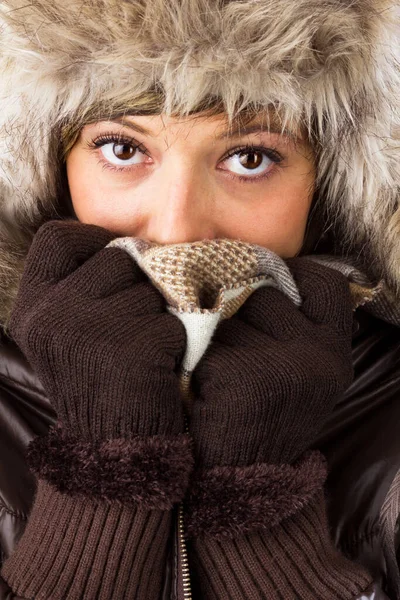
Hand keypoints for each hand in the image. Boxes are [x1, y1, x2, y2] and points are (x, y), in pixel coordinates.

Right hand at [9, 220, 186, 440]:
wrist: (111, 451)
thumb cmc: (95, 384)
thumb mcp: (66, 335)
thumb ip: (79, 289)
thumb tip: (129, 246)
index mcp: (31, 308)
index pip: (56, 238)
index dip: (93, 239)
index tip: (117, 258)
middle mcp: (51, 315)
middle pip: (116, 258)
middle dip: (138, 284)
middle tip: (140, 320)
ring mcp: (90, 332)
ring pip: (151, 289)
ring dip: (160, 316)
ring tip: (147, 350)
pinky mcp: (132, 351)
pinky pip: (174, 322)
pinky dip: (178, 342)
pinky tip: (161, 368)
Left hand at [189, 257, 353, 466]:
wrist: (240, 481)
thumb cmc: (262, 416)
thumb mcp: (296, 371)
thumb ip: (290, 325)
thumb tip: (247, 269)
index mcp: (334, 351)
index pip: (325, 283)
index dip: (290, 277)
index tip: (263, 287)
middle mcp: (318, 356)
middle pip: (260, 292)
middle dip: (235, 310)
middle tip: (227, 345)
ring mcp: (283, 366)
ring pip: (226, 313)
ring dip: (209, 335)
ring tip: (212, 368)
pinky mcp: (243, 377)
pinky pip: (202, 341)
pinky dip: (193, 360)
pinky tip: (201, 387)